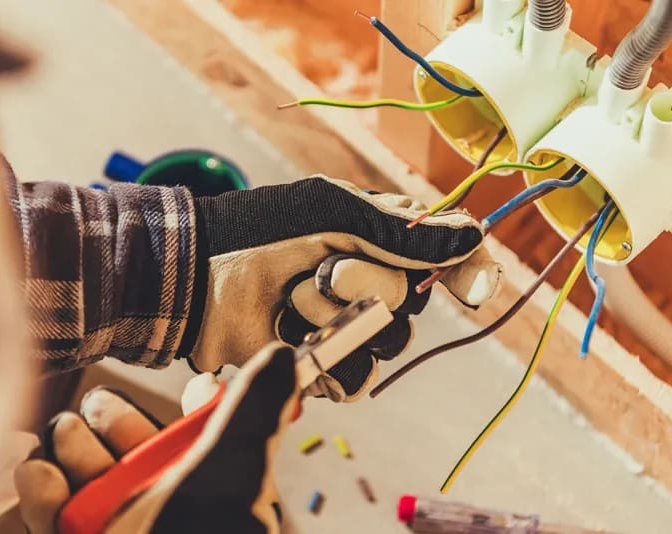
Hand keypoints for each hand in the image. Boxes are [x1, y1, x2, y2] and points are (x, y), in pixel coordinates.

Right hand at [0, 343, 298, 533]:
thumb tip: (284, 355)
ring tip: (67, 447)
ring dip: (70, 447)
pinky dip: (39, 488)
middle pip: (131, 443)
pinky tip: (41, 476)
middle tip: (98, 415)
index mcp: (210, 489)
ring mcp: (116, 528)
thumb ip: (251, 414)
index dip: (199, 405)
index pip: (203, 435)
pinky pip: (48, 509)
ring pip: (85, 469)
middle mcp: (165, 507)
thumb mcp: (231, 477)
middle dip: (110, 420)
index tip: (199, 390)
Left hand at [183, 177, 499, 399]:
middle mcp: (369, 280)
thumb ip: (401, 231)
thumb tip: (475, 235)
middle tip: (321, 271)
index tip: (472, 287)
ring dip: (338, 321)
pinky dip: (327, 358)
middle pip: (413, 301)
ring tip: (292, 301)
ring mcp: (345, 323)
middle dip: (367, 286)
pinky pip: (354, 377)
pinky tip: (292, 335)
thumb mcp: (332, 213)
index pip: (444, 254)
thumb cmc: (258, 231)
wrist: (196, 277)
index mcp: (378, 235)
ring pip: (387, 344)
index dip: (466, 270)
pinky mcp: (321, 363)